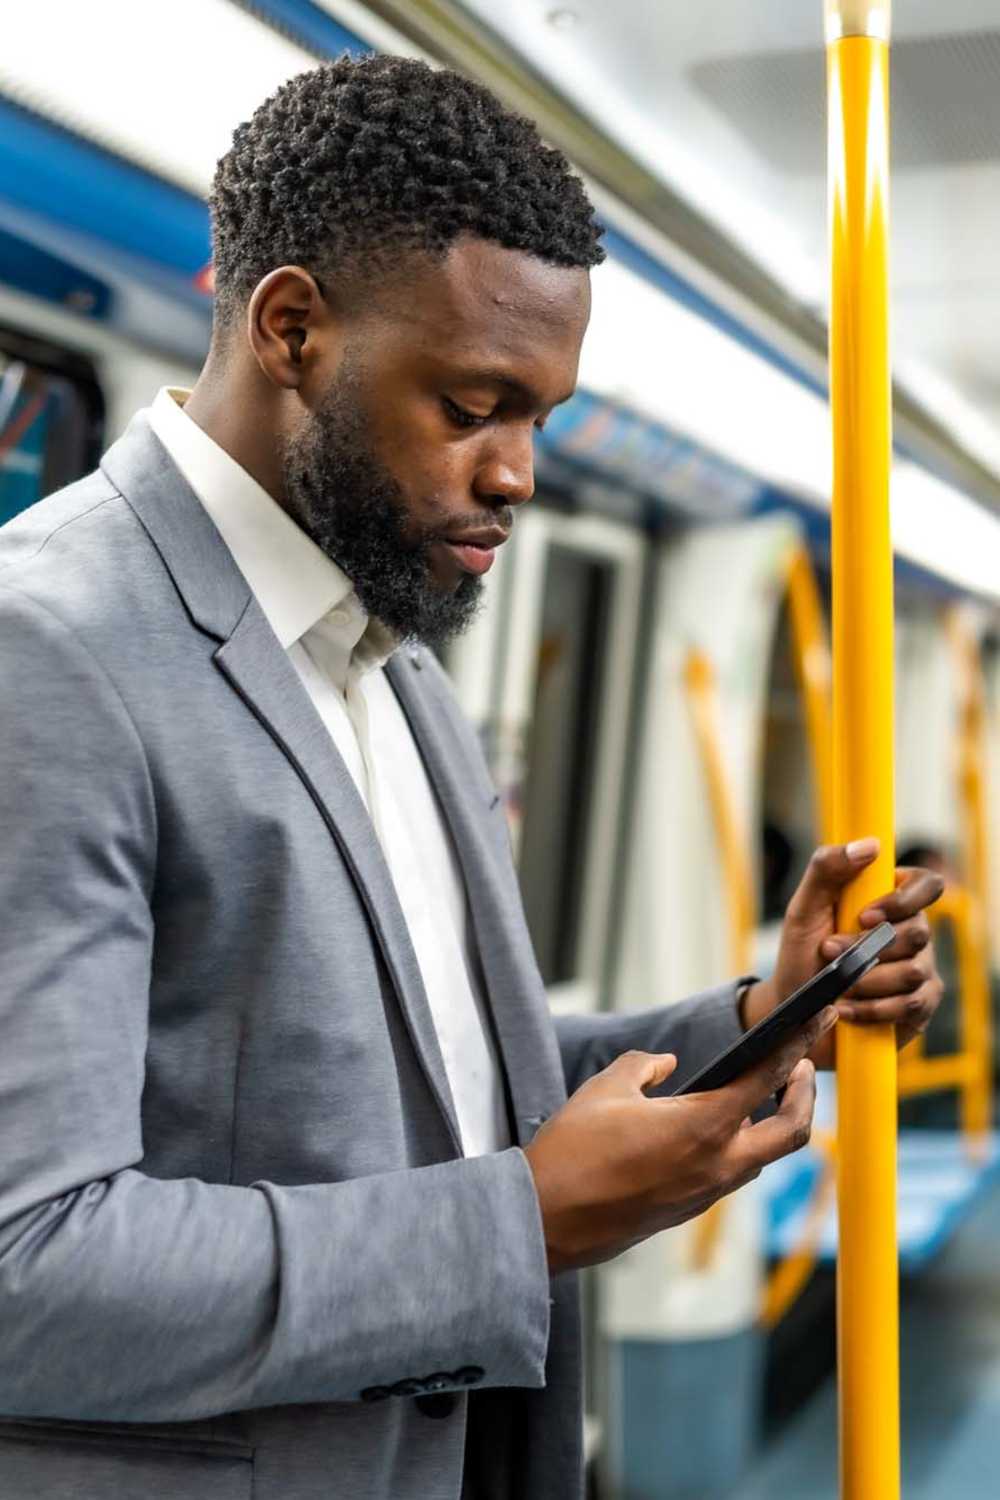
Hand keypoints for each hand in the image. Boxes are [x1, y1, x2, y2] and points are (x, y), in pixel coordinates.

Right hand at [522, 1007, 834, 1272]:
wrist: (549, 1219)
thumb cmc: (573, 1152)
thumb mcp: (605, 1088)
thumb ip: (644, 1066)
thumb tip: (666, 1064)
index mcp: (704, 1126)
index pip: (769, 1078)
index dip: (799, 1043)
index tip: (819, 1019)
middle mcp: (718, 1164)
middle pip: (792, 1131)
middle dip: (804, 1095)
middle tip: (800, 1065)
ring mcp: (707, 1192)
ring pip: (764, 1156)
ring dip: (773, 1123)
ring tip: (761, 1093)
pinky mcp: (689, 1209)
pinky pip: (734, 1174)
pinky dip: (741, 1145)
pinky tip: (715, 1127)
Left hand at [742, 839, 945, 1066]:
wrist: (795, 1009)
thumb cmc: (801, 953)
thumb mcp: (804, 908)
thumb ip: (827, 869)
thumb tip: (868, 844)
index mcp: (890, 899)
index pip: (926, 884)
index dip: (902, 900)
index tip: (864, 916)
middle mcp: (912, 932)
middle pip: (918, 932)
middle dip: (867, 948)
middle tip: (829, 951)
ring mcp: (920, 968)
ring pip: (913, 971)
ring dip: (865, 980)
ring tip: (835, 984)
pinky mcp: (919, 1005)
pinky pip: (911, 1005)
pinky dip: (872, 1008)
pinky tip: (846, 1008)